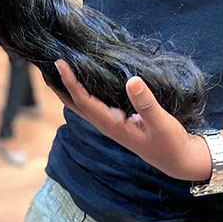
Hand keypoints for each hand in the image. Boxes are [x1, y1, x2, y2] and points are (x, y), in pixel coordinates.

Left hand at [53, 60, 212, 182]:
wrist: (177, 159)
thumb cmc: (169, 142)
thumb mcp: (160, 122)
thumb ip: (146, 102)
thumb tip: (132, 79)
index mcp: (111, 124)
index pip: (84, 101)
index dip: (70, 82)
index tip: (59, 63)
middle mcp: (106, 123)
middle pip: (74, 103)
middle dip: (59, 85)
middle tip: (44, 62)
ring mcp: (110, 121)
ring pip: (82, 102)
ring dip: (68, 86)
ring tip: (58, 65)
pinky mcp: (117, 118)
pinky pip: (93, 101)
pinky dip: (83, 88)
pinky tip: (86, 75)